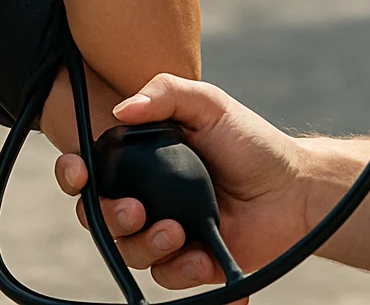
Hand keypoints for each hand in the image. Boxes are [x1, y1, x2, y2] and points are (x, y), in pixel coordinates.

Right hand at [53, 74, 310, 291]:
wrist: (295, 190)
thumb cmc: (252, 143)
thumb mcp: (209, 104)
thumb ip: (164, 93)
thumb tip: (120, 110)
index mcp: (142, 159)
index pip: (93, 169)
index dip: (74, 173)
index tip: (79, 172)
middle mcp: (147, 195)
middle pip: (99, 216)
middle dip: (108, 216)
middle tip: (135, 210)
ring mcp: (165, 230)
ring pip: (128, 250)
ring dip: (145, 244)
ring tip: (178, 232)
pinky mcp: (188, 262)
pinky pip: (165, 276)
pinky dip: (179, 267)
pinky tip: (202, 254)